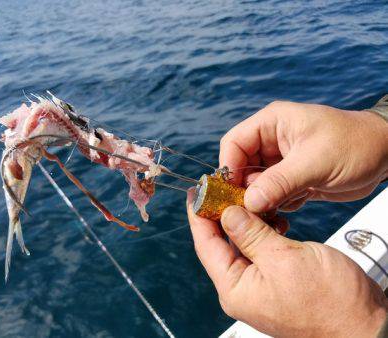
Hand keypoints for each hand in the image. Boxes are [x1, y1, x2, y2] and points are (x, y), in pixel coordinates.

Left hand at [186, 194, 386, 336]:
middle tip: (222, 187)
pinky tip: (271, 218)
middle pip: (220, 244)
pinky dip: (261, 232)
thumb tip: (227, 212)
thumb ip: (251, 235)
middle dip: (221, 214)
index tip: (197, 191)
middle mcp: (241, 289)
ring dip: (244, 221)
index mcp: (235, 289)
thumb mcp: (285, 259)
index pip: (206, 245)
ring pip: (241, 245)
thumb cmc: (330, 301)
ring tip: (249, 198)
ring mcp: (258, 286)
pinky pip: (259, 251)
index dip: (198, 216)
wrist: (365, 324)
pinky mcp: (275, 280)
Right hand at [220, 101, 387, 212]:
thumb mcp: (316, 162)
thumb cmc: (355, 145)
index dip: (228, 167)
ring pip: (255, 184)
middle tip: (252, 209)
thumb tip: (248, 202)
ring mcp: (281, 161)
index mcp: (272, 123)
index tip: (231, 193)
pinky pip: (271, 194)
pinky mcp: (291, 178)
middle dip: (245, 188)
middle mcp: (271, 141)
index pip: (234, 143)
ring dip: (261, 200)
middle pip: (241, 166)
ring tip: (277, 209)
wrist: (386, 155)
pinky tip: (293, 205)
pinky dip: (276, 204)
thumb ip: (280, 182)